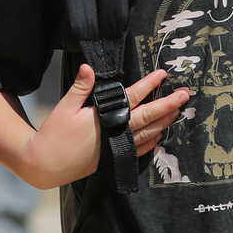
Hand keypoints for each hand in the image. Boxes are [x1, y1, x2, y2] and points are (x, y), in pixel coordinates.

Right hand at [19, 64, 188, 189]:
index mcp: (105, 116)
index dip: (149, 84)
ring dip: (164, 122)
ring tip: (177, 113)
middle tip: (185, 95)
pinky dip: (152, 142)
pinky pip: (140, 150)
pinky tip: (159, 137)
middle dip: (168, 104)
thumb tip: (88, 67)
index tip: (162, 74)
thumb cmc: (54, 134)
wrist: (46, 165)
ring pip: (149, 134)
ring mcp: (117, 147)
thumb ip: (81, 87)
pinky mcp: (114, 158)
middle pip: (149, 116)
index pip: (133, 97)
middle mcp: (116, 132)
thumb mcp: (65, 107)